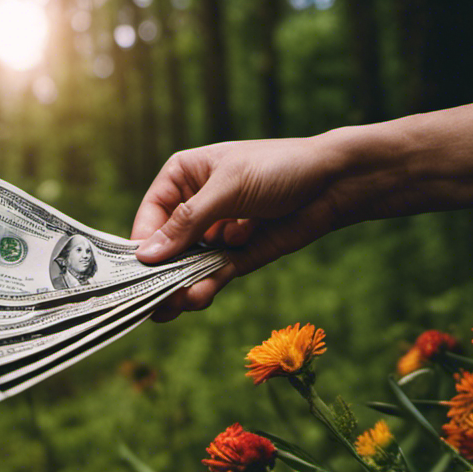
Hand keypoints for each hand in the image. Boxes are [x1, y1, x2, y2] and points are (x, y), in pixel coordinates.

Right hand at [131, 135, 355, 320]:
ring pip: (187, 266)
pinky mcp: (237, 256)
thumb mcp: (228, 187)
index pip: (151, 214)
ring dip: (182, 286)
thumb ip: (187, 222)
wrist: (335, 183)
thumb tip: (146, 254)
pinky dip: (204, 288)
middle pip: (166, 246)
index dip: (142, 242)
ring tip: (180, 304)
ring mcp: (216, 233)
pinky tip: (198, 298)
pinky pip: (213, 276)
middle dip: (162, 272)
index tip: (137, 270)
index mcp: (184, 176)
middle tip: (155, 299)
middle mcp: (195, 206)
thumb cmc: (280, 167)